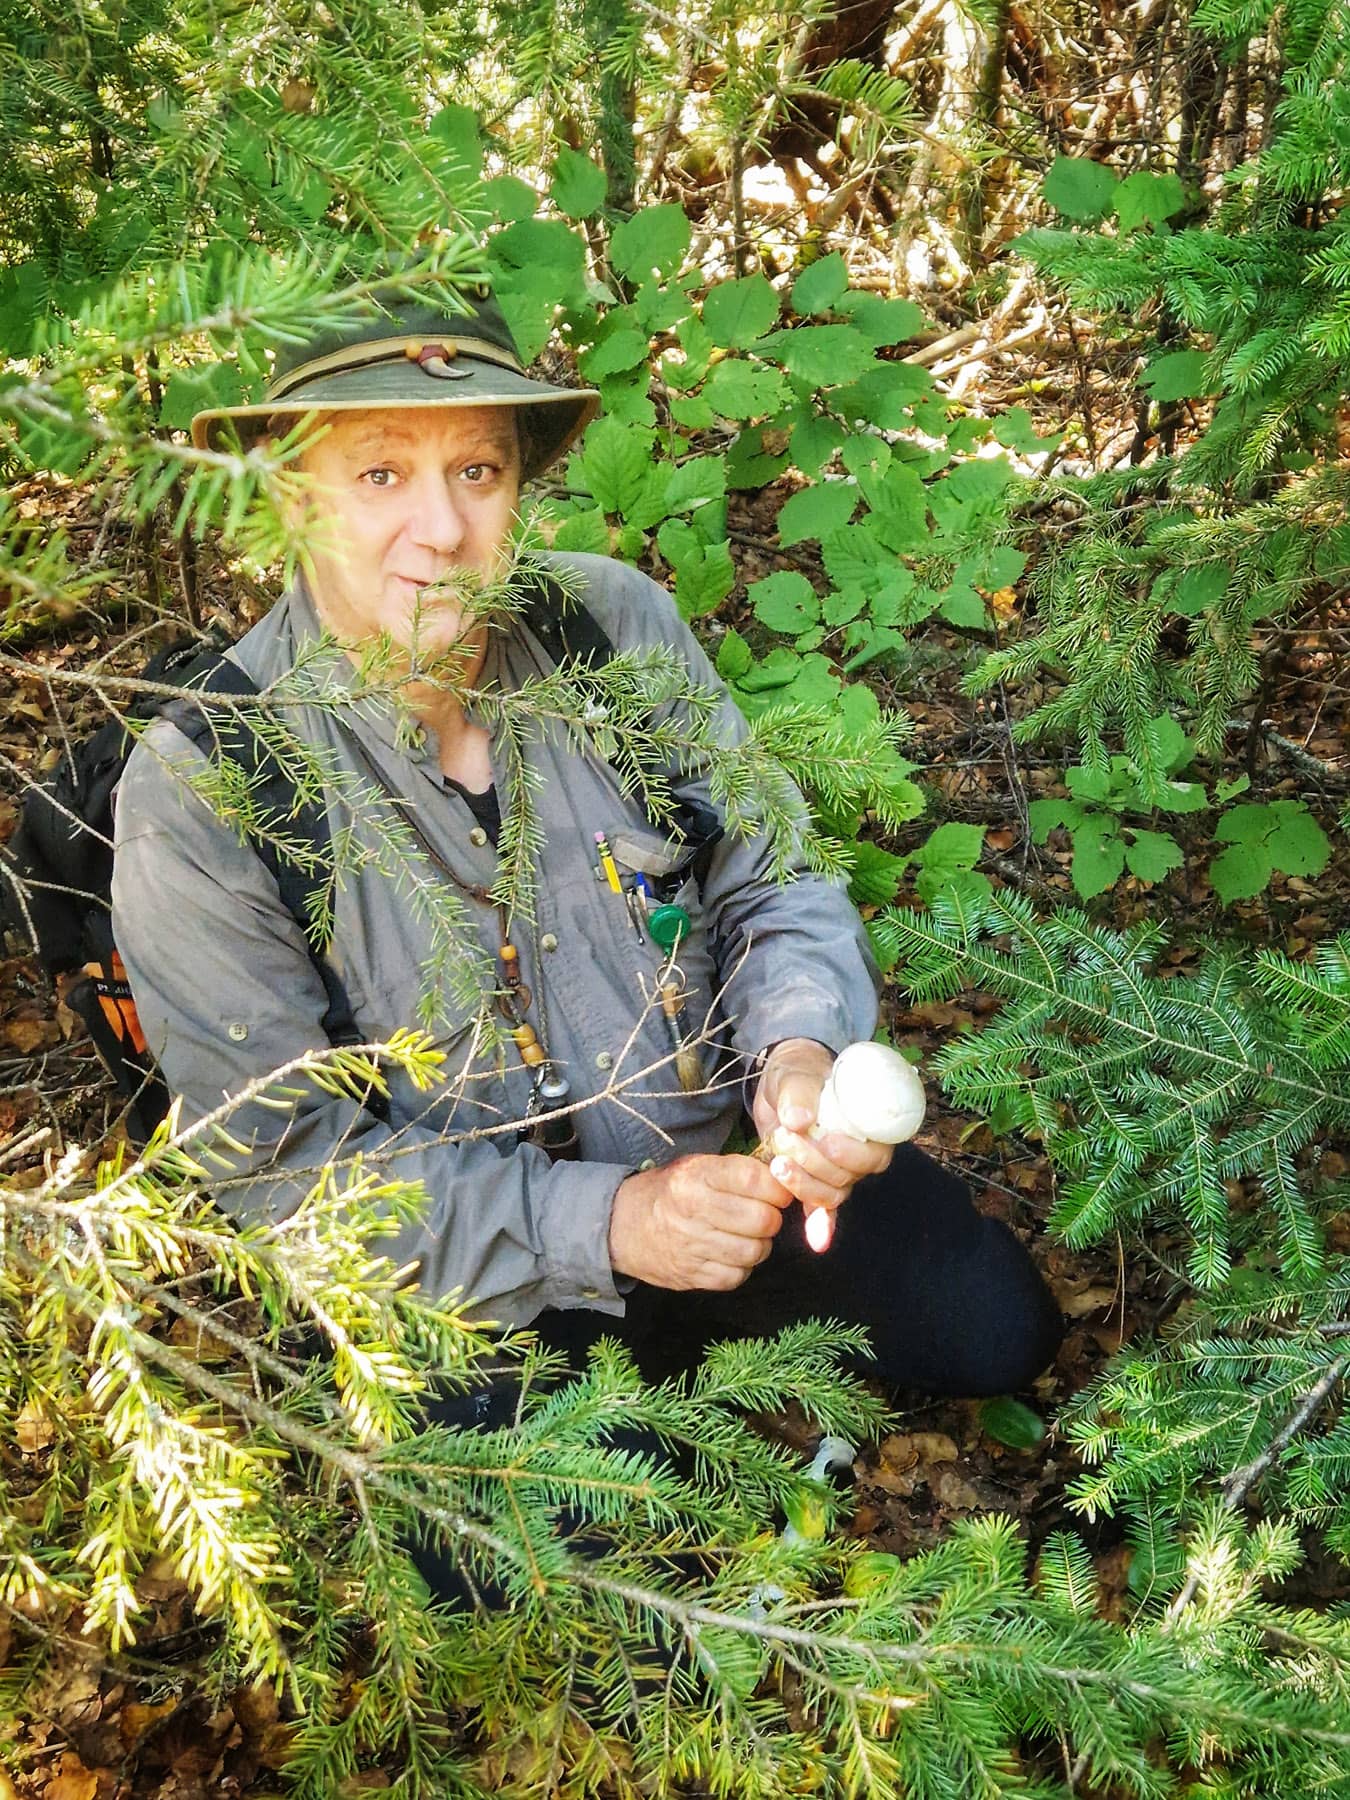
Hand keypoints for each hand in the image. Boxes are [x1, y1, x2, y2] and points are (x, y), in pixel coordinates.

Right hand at [609, 1153, 791, 1290]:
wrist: (622, 1225)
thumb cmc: (670, 1191)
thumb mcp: (696, 1166)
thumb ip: (736, 1170)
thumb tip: (783, 1177)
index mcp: (697, 1177)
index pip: (756, 1180)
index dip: (777, 1187)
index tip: (777, 1191)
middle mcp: (695, 1211)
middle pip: (763, 1220)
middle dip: (771, 1217)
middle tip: (764, 1213)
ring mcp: (693, 1246)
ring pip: (755, 1251)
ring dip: (760, 1244)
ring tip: (748, 1234)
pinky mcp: (692, 1275)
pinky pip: (737, 1276)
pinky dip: (741, 1267)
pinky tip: (732, 1253)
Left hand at [750, 1038, 894, 1225]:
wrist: (781, 1083)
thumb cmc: (798, 1071)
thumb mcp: (797, 1072)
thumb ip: (799, 1092)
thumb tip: (799, 1120)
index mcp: (868, 1126)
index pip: (877, 1155)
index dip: (856, 1156)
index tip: (828, 1142)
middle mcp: (857, 1153)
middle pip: (847, 1177)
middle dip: (815, 1164)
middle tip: (786, 1138)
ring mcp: (836, 1170)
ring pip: (831, 1194)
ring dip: (804, 1184)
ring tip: (777, 1162)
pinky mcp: (813, 1180)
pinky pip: (823, 1210)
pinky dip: (821, 1226)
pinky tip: (817, 1241)